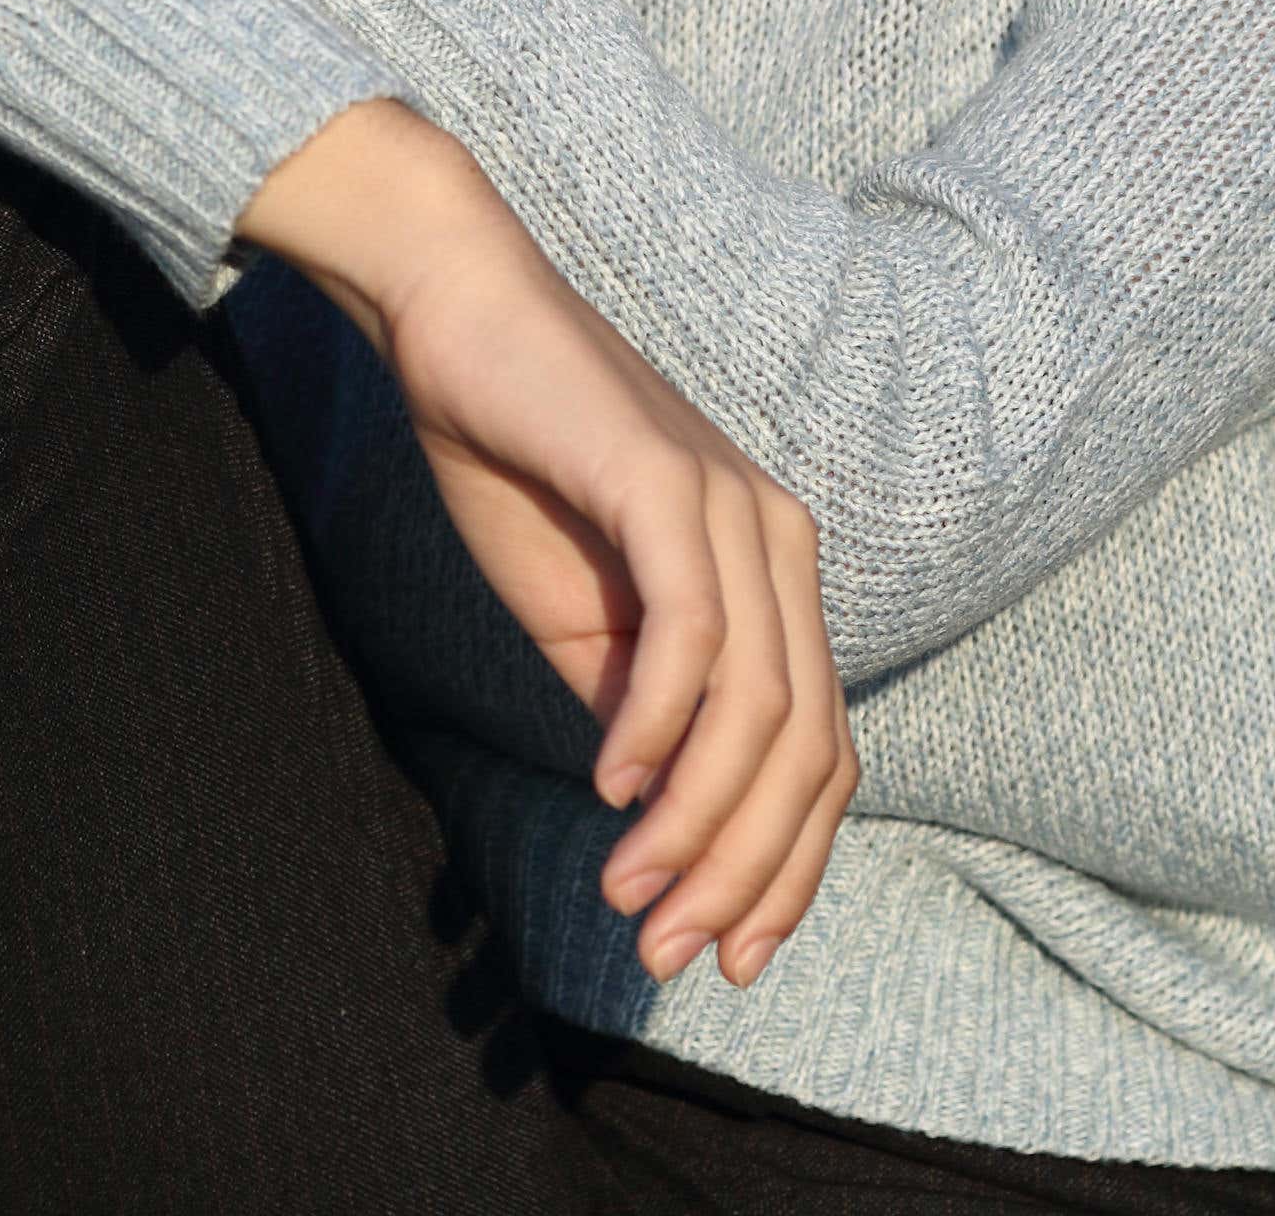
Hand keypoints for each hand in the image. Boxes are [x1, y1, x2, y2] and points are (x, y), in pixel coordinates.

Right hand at [245, 104, 859, 986]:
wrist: (452, 317)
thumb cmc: (517, 460)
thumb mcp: (586, 621)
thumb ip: (640, 708)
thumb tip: (667, 821)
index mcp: (774, 580)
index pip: (822, 756)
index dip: (785, 869)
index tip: (725, 956)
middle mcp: (780, 544)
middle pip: (807, 752)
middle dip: (745, 874)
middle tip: (670, 952)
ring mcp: (735, 510)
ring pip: (761, 710)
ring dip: (696, 824)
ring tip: (629, 892)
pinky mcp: (670, 483)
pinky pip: (694, 634)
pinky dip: (660, 728)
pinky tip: (609, 786)